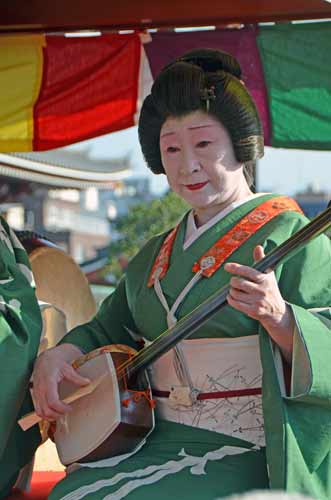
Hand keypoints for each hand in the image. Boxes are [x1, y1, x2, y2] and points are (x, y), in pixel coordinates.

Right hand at [32, 344, 89, 420]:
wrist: (43, 360)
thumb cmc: (54, 363)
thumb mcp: (67, 368)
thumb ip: (76, 377)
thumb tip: (87, 382)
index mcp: (48, 382)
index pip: (52, 401)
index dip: (61, 408)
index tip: (70, 408)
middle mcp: (40, 390)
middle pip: (46, 410)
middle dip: (58, 414)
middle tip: (67, 410)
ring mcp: (36, 394)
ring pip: (40, 412)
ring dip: (51, 416)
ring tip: (61, 413)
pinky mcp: (35, 396)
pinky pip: (38, 410)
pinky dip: (45, 414)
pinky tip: (54, 412)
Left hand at [224, 245, 293, 360]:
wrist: (277, 311)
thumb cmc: (270, 289)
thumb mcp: (268, 275)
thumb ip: (261, 260)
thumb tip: (258, 246)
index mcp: (265, 279)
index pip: (248, 271)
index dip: (236, 268)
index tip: (227, 266)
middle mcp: (262, 290)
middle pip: (239, 282)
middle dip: (233, 281)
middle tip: (234, 282)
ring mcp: (257, 301)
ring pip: (235, 293)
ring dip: (231, 291)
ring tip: (235, 290)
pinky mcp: (253, 311)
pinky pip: (236, 303)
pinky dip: (230, 299)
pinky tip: (231, 297)